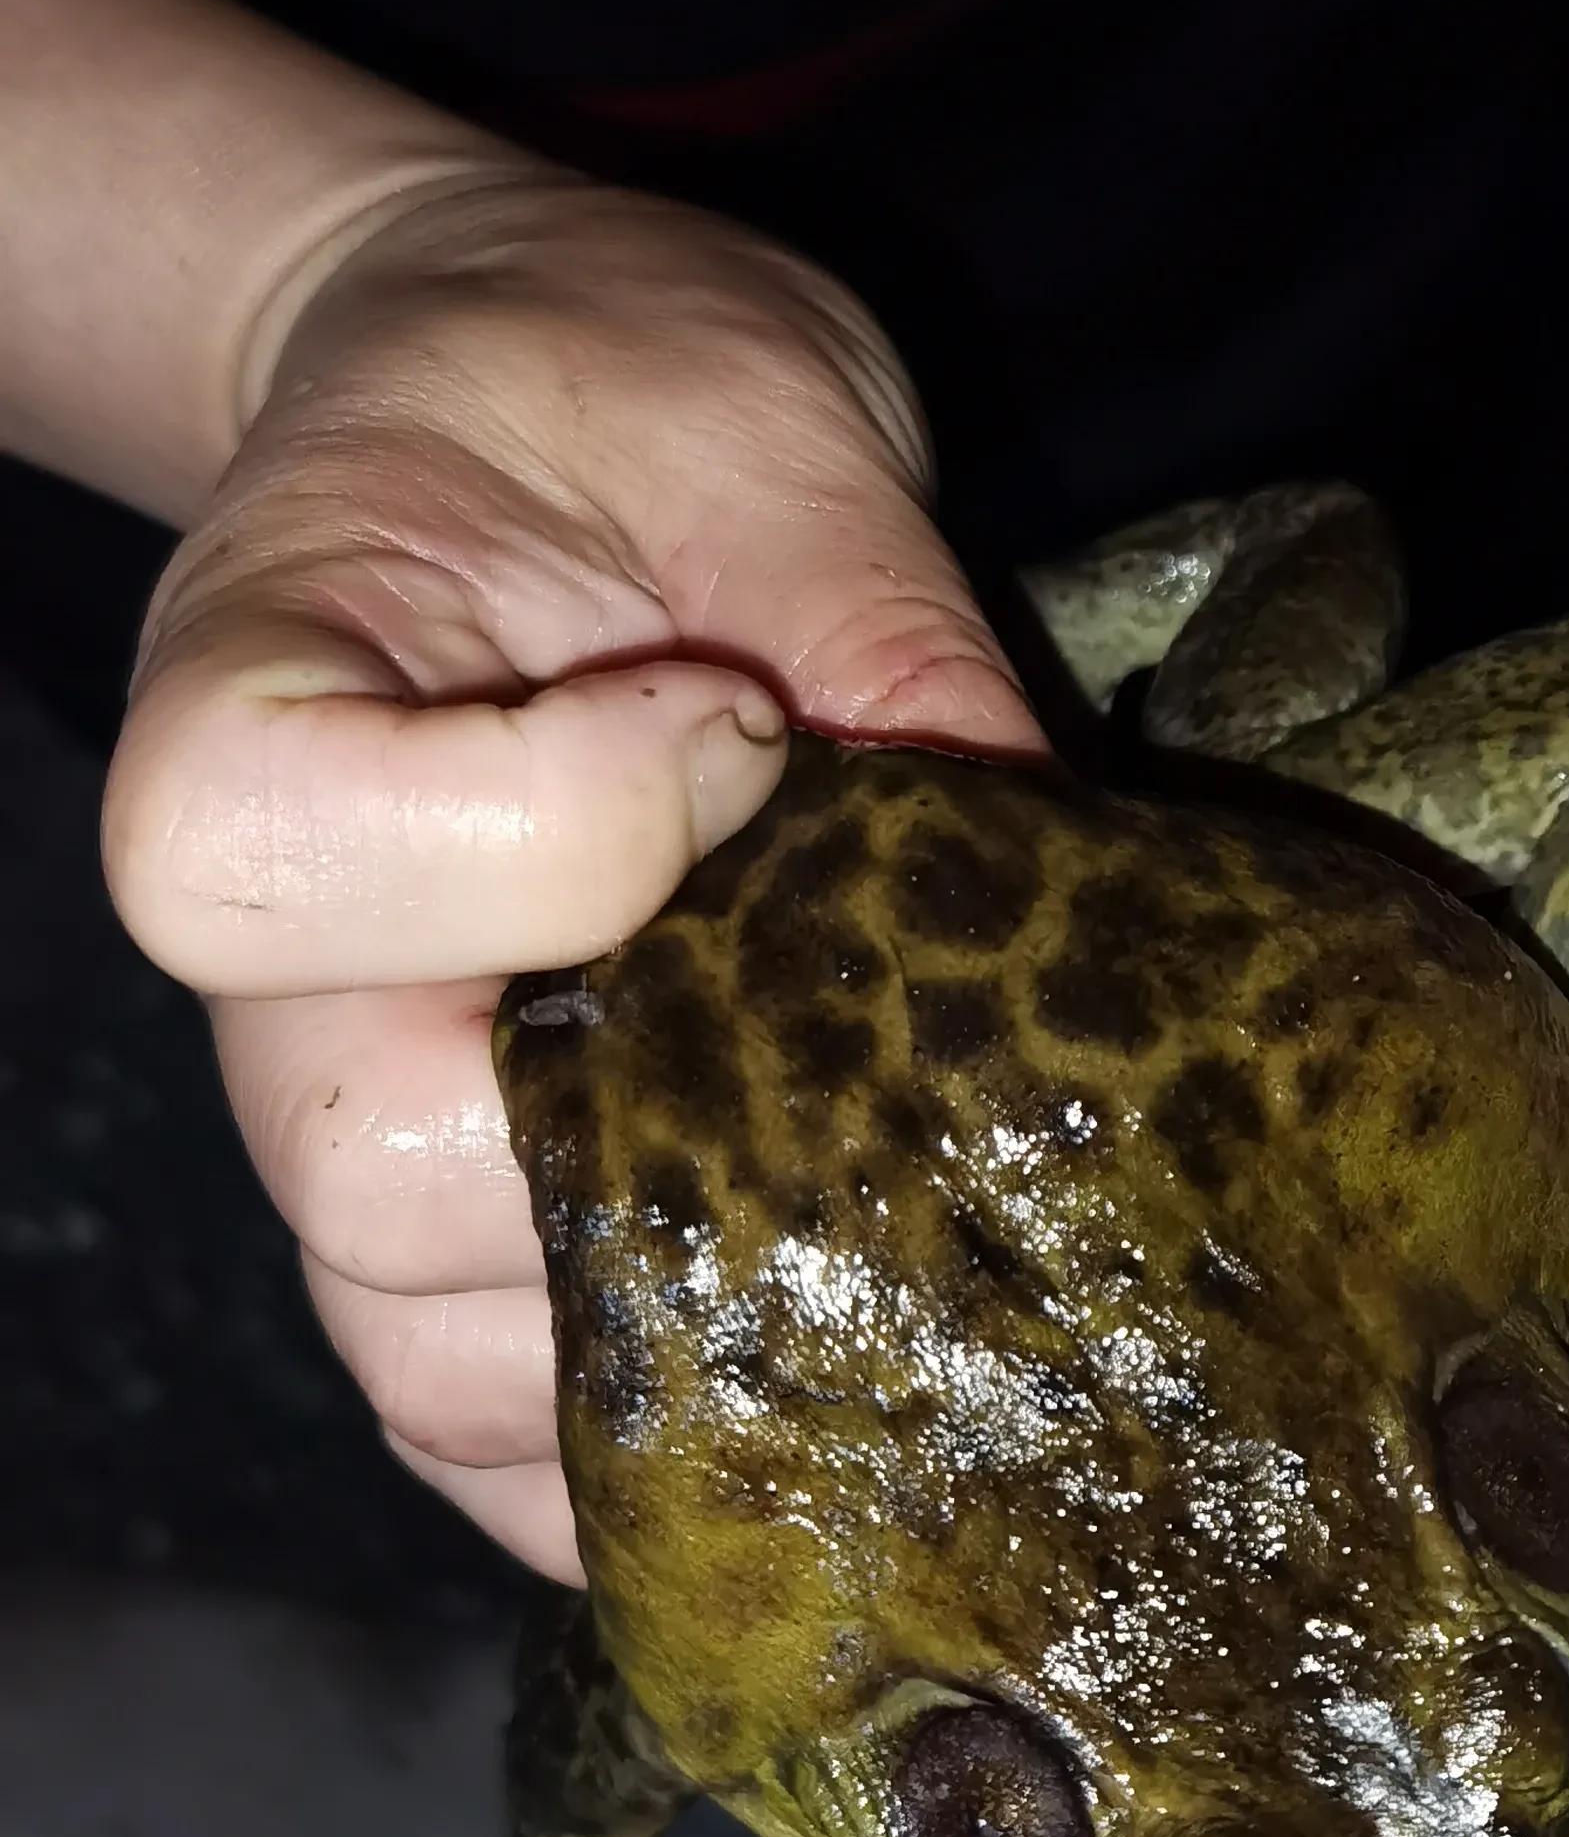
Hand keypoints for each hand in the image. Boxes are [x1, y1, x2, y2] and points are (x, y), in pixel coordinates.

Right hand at [104, 174, 1039, 1572]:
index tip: (735, 731)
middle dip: (671, 1142)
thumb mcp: (752, 412)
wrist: (505, 427)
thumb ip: (868, 611)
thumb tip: (1045, 850)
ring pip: (441, 1359)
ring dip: (697, 1325)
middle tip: (873, 1034)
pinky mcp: (445, 1239)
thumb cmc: (592, 386)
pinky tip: (844, 1377)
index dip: (542, 838)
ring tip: (900, 1200)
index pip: (264, 859)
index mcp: (255, 700)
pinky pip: (502, 1441)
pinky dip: (674, 1449)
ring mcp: (340, 1123)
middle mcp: (264, 965)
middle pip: (368, 1183)